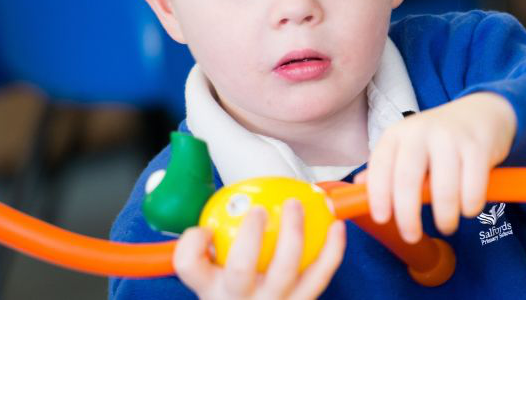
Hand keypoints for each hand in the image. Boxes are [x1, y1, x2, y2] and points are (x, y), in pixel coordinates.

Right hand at [173, 200, 345, 298]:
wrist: (255, 324)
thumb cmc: (234, 289)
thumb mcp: (212, 274)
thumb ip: (210, 243)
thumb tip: (225, 201)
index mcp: (209, 289)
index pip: (189, 264)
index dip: (194, 241)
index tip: (206, 227)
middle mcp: (238, 302)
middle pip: (241, 268)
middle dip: (250, 235)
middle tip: (258, 209)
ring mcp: (272, 306)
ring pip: (285, 271)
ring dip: (292, 233)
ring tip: (295, 204)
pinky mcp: (301, 306)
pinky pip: (320, 276)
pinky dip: (331, 250)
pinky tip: (336, 226)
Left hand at [362, 92, 516, 242]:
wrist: (482, 112)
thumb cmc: (437, 139)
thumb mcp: (406, 147)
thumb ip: (385, 169)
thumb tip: (357, 188)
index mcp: (396, 135)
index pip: (380, 167)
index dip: (378, 196)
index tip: (382, 219)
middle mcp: (419, 132)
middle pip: (407, 180)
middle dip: (407, 215)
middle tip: (411, 236)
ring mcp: (450, 138)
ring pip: (443, 188)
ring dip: (444, 215)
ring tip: (446, 226)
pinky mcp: (478, 147)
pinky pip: (473, 186)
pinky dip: (469, 205)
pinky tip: (467, 210)